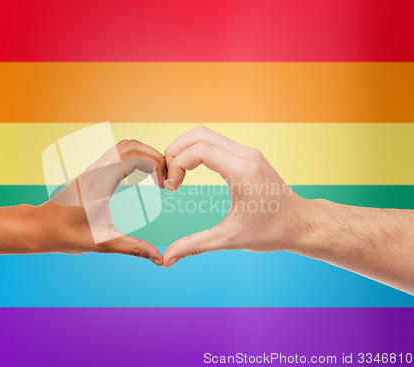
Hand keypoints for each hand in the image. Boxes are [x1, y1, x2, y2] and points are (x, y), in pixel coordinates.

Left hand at [39, 139, 165, 265]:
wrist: (40, 227)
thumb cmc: (68, 235)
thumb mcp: (104, 243)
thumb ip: (134, 248)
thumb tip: (160, 259)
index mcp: (101, 181)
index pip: (135, 156)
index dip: (156, 165)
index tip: (164, 185)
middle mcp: (97, 169)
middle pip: (131, 145)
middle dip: (154, 156)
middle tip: (165, 178)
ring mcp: (93, 168)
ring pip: (123, 146)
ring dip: (144, 155)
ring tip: (156, 177)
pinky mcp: (91, 172)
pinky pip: (116, 154)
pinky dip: (134, 158)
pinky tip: (140, 178)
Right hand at [163, 126, 307, 266]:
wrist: (301, 224)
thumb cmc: (271, 232)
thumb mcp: (230, 239)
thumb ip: (195, 245)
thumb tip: (167, 259)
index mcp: (243, 171)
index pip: (198, 150)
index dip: (177, 165)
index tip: (172, 188)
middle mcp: (246, 155)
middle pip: (198, 135)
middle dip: (175, 152)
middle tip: (168, 178)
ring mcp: (248, 152)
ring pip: (206, 135)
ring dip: (185, 150)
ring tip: (176, 174)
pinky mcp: (248, 155)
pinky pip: (215, 142)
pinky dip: (196, 151)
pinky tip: (190, 171)